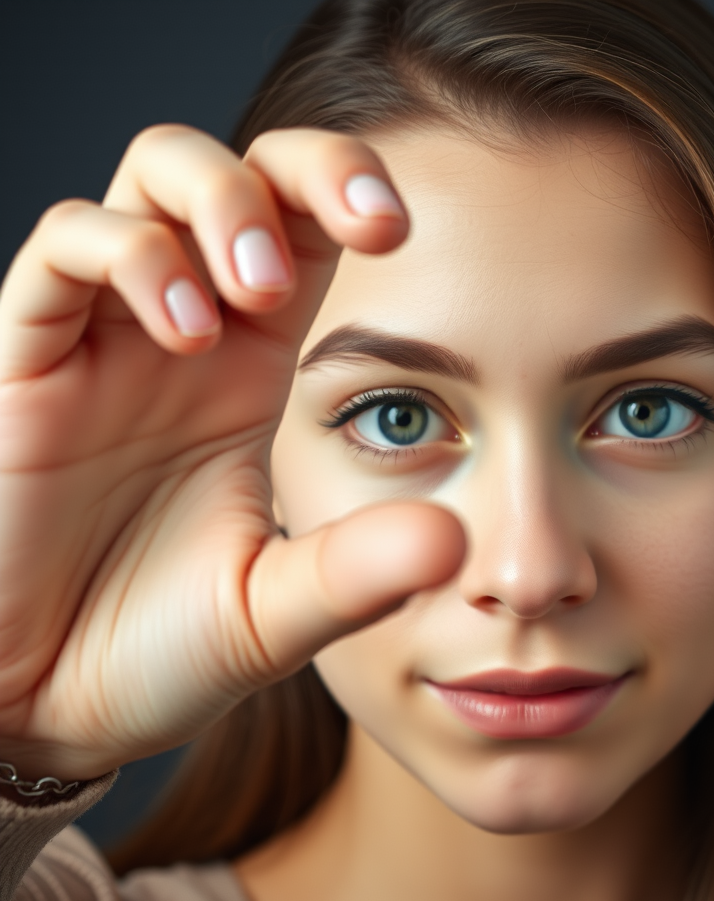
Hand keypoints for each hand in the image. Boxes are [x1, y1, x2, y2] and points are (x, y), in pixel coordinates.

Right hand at [0, 126, 464, 779]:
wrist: (44, 706)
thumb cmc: (157, 653)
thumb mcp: (275, 614)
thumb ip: (357, 576)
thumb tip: (456, 539)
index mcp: (254, 375)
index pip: (306, 234)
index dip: (349, 196)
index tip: (399, 231)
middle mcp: (186, 339)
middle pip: (242, 173)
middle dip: (309, 168)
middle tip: (370, 228)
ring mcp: (103, 344)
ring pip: (150, 184)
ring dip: (220, 204)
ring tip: (252, 291)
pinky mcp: (24, 367)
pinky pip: (62, 257)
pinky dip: (126, 258)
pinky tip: (180, 331)